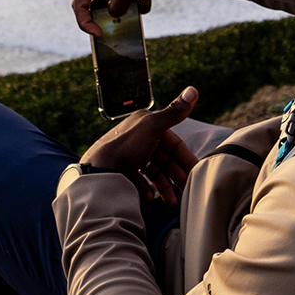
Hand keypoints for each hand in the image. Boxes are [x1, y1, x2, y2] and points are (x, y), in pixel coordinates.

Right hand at [73, 0, 177, 33]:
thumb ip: (118, 7)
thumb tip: (113, 16)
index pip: (79, 4)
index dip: (85, 22)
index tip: (98, 34)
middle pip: (93, 6)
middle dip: (107, 17)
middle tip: (117, 26)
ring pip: (110, 6)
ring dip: (125, 10)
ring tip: (139, 4)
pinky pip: (123, 1)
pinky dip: (134, 5)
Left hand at [81, 84, 201, 203]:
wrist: (98, 168)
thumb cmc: (126, 145)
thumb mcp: (154, 126)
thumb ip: (175, 111)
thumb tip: (193, 90)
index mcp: (146, 126)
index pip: (173, 143)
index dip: (185, 158)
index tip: (195, 173)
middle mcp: (136, 139)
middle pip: (163, 160)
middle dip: (175, 177)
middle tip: (186, 191)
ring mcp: (127, 156)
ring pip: (151, 173)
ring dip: (162, 187)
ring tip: (170, 204)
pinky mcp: (118, 170)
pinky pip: (136, 181)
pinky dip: (145, 189)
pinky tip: (150, 198)